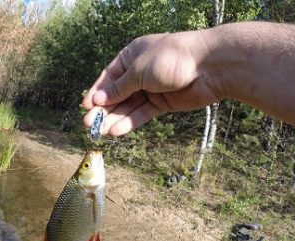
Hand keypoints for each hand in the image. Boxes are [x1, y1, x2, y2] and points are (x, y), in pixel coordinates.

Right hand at [82, 32, 223, 135]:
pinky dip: (130, 121)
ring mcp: (152, 88)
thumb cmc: (171, 58)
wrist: (208, 66)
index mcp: (131, 55)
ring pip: (129, 106)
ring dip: (114, 118)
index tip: (85, 107)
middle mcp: (140, 72)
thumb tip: (98, 99)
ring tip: (100, 132)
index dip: (97, 92)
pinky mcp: (163, 102)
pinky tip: (117, 131)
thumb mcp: (138, 70)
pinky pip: (143, 113)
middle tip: (89, 125)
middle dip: (103, 109)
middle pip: (117, 94)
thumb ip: (119, 87)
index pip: (109, 76)